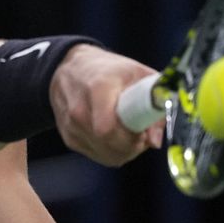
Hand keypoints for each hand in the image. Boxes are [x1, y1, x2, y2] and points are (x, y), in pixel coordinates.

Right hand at [49, 45, 163, 165]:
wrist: (70, 67)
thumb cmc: (107, 69)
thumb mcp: (137, 74)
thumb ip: (153, 104)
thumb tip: (155, 140)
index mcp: (97, 88)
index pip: (109, 129)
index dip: (131, 138)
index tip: (143, 132)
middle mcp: (78, 109)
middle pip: (108, 145)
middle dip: (131, 146)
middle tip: (141, 134)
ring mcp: (70, 125)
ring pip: (105, 154)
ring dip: (123, 150)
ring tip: (129, 132)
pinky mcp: (68, 137)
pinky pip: (97, 155)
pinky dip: (110, 150)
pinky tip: (114, 135)